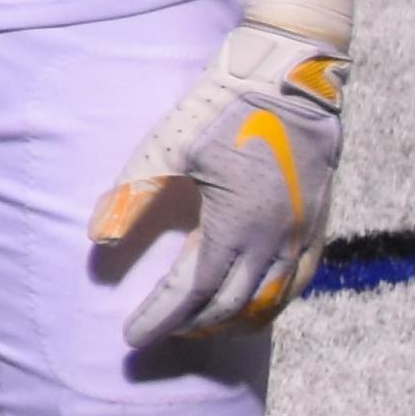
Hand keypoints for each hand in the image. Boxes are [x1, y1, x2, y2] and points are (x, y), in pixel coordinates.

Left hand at [90, 24, 349, 342]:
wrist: (290, 77)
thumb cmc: (221, 107)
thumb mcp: (167, 147)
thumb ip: (131, 195)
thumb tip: (96, 239)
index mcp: (235, 224)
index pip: (191, 291)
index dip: (160, 318)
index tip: (131, 338)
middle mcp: (274, 239)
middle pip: (230, 305)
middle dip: (191, 326)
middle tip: (160, 334)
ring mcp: (302, 234)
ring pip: (270, 302)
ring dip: (232, 321)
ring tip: (198, 328)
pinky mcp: (318, 223)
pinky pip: (299, 282)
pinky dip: (272, 304)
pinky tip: (252, 306)